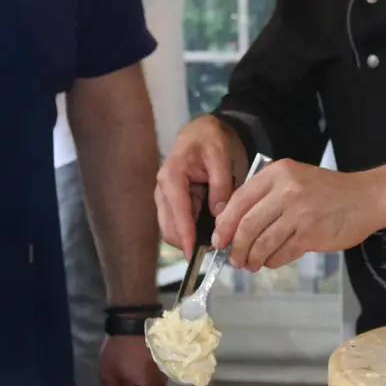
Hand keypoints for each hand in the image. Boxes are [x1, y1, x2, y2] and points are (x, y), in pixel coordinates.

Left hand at [99, 334, 167, 385]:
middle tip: (124, 385)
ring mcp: (165, 374)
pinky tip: (138, 366)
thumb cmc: (120, 349)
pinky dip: (147, 374)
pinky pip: (155, 375)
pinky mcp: (165, 363)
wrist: (135, 322)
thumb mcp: (107, 372)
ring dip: (142, 383)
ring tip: (130, 374)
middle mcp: (160, 385)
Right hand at [154, 115, 245, 257]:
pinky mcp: (173, 203)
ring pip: (173, 229)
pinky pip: (180, 224)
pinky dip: (192, 232)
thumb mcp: (221, 157)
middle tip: (214, 251)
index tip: (192, 254)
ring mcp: (166, 198)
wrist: (204, 132)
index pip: (177, 212)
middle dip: (188, 242)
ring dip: (190, 239)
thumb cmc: (212, 140)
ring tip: (215, 244)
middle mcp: (163, 189)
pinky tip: (210, 235)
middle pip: (170, 227)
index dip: (185, 235)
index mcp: (172, 176)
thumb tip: (219, 215)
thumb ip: (221, 185)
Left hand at [212, 160, 377, 271]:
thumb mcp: (294, 179)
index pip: (239, 200)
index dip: (225, 224)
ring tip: (250, 264)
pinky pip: (281, 253)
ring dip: (252, 258)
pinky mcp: (311, 235)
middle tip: (233, 259)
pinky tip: (270, 261)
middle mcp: (286, 190)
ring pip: (262, 243)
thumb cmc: (328, 190)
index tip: (219, 240)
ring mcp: (299, 213)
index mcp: (277, 173)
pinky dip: (271, 261)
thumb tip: (233, 226)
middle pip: (247, 225)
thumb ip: (266, 196)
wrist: (366, 198)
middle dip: (235, 247)